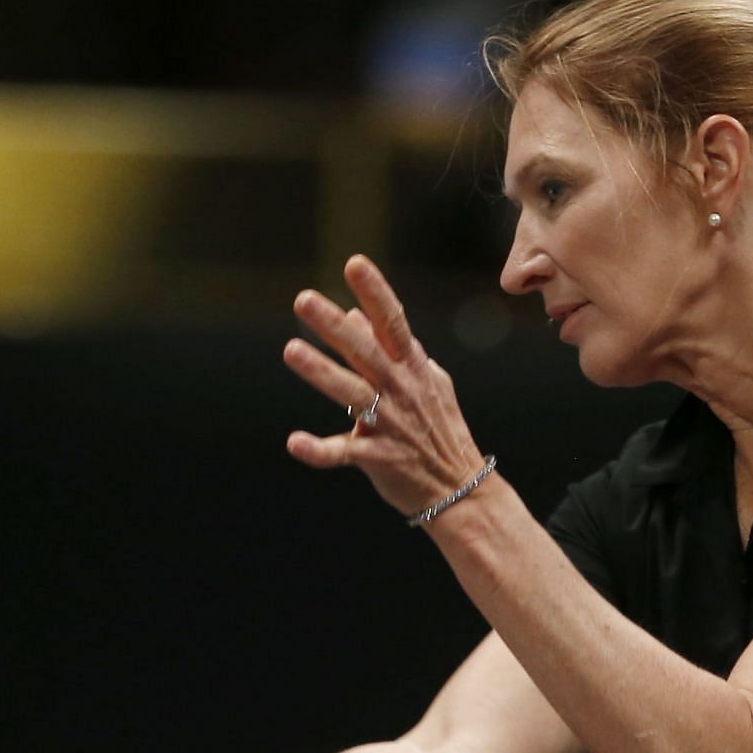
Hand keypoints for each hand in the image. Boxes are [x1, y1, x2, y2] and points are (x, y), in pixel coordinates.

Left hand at [285, 255, 487, 519]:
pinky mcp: (379, 459)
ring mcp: (390, 425)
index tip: (354, 263)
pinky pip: (344, 453)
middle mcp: (401, 391)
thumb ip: (391, 349)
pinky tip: (295, 443)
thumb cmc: (437, 429)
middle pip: (365, 351)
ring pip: (351, 393)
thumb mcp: (424, 382)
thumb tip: (358, 315)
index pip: (394, 321)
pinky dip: (319, 450)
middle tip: (303, 299)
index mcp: (413, 368)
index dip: (375, 292)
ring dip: (321, 371)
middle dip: (334, 325)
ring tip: (291, 350)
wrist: (461, 489)